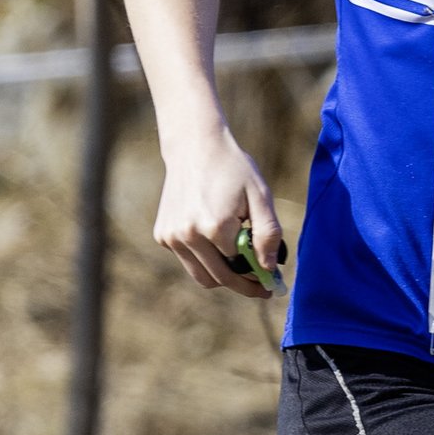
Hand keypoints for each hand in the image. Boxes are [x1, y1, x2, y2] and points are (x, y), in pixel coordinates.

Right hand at [153, 122, 283, 294]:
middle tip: (259, 286)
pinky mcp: (162, 236)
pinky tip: (215, 239)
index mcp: (215, 227)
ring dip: (222, 276)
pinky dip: (205, 259)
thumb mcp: (260, 196)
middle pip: (219, 279)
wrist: (195, 147)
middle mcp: (188, 235)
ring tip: (240, 265)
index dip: (257, 278)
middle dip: (242, 286)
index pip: (240, 268)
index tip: (270, 285)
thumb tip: (268, 268)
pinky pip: (188, 260)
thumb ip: (268, 234)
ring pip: (201, 276)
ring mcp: (171, 237)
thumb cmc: (233, 169)